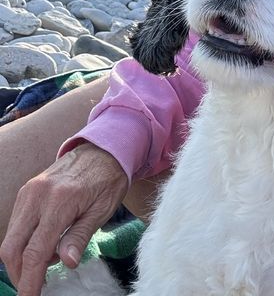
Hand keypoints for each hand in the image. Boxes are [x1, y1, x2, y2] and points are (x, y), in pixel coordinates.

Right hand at [0, 141, 127, 295]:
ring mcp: (29, 191)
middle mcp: (38, 195)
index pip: (36, 251)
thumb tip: (66, 263)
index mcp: (60, 201)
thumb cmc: (108, 179)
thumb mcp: (102, 209)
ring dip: (22, 258)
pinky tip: (46, 243)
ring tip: (50, 260)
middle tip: (37, 286)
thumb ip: (81, 236)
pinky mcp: (27, 190)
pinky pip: (16, 224)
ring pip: (11, 237)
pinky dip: (24, 241)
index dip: (30, 281)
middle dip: (20, 274)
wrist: (103, 148)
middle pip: (13, 248)